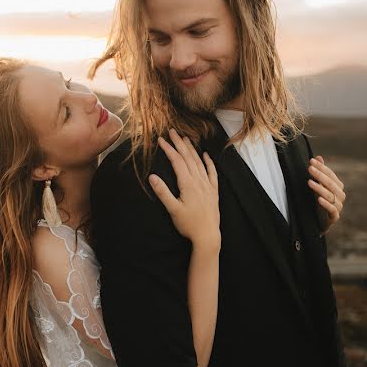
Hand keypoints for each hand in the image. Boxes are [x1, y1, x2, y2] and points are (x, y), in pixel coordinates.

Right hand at [149, 129, 219, 249]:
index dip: (169, 149)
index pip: (177, 161)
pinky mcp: (213, 191)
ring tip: (184, 139)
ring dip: (191, 149)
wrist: (208, 236)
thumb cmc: (189, 224)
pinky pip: (212, 172)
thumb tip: (152, 176)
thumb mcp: (172, 209)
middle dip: (179, 143)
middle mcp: (199, 181)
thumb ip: (163, 192)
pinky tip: (205, 155)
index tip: (161, 139)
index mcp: (188, 184)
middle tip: (172, 131)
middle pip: (188, 157)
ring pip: (199, 162)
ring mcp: (208, 185)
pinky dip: (208, 162)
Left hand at [307, 156, 345, 234]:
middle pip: (330, 183)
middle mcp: (340, 195)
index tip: (311, 161)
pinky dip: (326, 204)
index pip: (330, 174)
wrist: (319, 222)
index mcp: (338, 186)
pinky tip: (319, 199)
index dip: (321, 167)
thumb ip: (320, 173)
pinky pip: (332, 209)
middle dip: (319, 175)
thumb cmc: (319, 201)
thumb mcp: (319, 186)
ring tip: (309, 182)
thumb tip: (318, 157)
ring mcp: (338, 206)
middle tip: (310, 168)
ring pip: (330, 195)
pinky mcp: (334, 217)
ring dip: (319, 188)